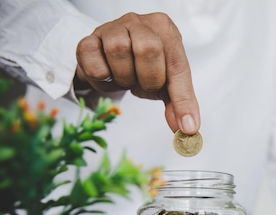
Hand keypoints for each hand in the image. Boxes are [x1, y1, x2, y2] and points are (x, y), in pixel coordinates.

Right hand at [74, 12, 199, 133]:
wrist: (107, 61)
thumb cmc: (141, 67)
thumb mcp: (166, 85)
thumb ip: (178, 105)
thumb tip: (187, 129)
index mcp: (165, 30)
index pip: (178, 65)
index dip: (183, 99)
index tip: (187, 126)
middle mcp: (140, 22)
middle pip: (148, 49)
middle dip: (148, 78)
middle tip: (143, 85)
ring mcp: (112, 27)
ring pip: (118, 51)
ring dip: (124, 77)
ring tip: (125, 78)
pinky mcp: (88, 40)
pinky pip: (96, 65)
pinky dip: (103, 79)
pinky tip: (108, 75)